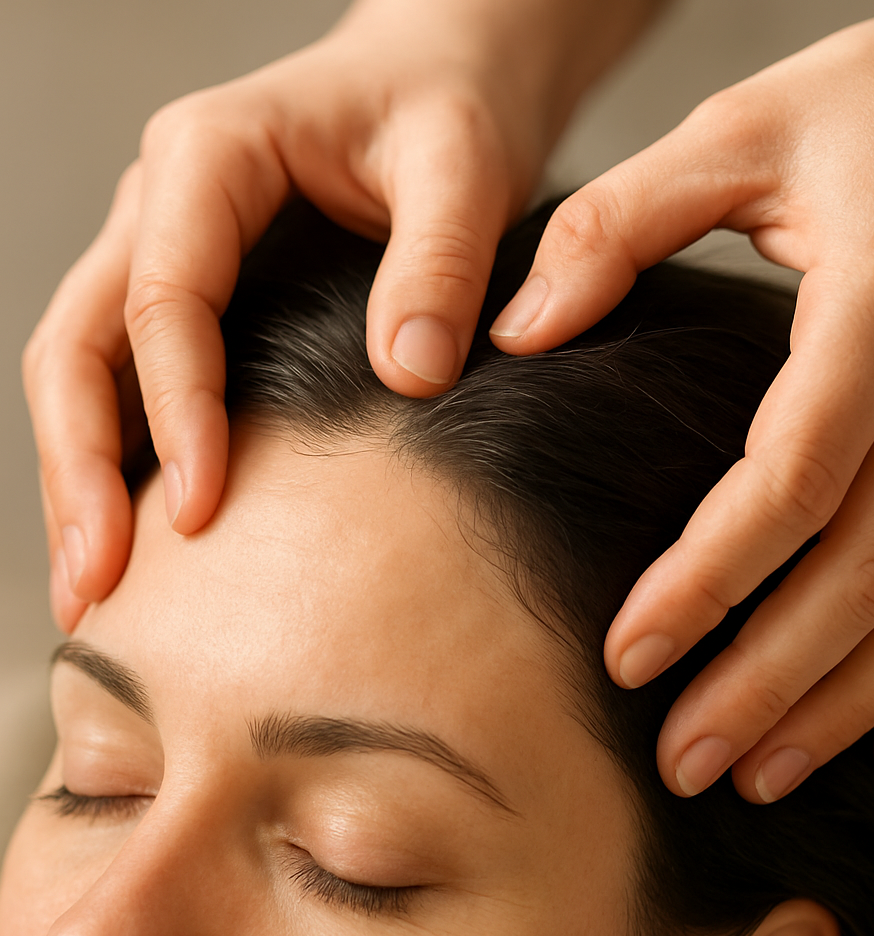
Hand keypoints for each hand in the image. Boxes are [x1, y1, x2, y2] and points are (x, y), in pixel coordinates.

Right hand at [22, 0, 660, 631]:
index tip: (201, 510)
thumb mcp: (462, 166)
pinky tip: (138, 530)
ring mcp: (170, 248)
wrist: (442, 81)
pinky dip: (123, 455)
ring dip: (80, 476)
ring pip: (86, 366)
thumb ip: (441, 260)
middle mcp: (166, 203)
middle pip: (82, 341)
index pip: (163, 298)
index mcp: (212, 155)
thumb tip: (412, 374)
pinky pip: (131, 376)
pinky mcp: (200, 291)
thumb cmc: (447, 109)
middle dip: (81, 467)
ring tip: (93, 586)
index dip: (175, 411)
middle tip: (97, 583)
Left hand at [489, 0, 873, 800]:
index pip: (792, 483)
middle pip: (868, 572)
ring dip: (851, 703)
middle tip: (685, 760)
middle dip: (772, 682)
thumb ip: (621, 221)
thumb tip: (519, 328)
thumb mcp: (744, 127)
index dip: (707, 582)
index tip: (627, 654)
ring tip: (763, 774)